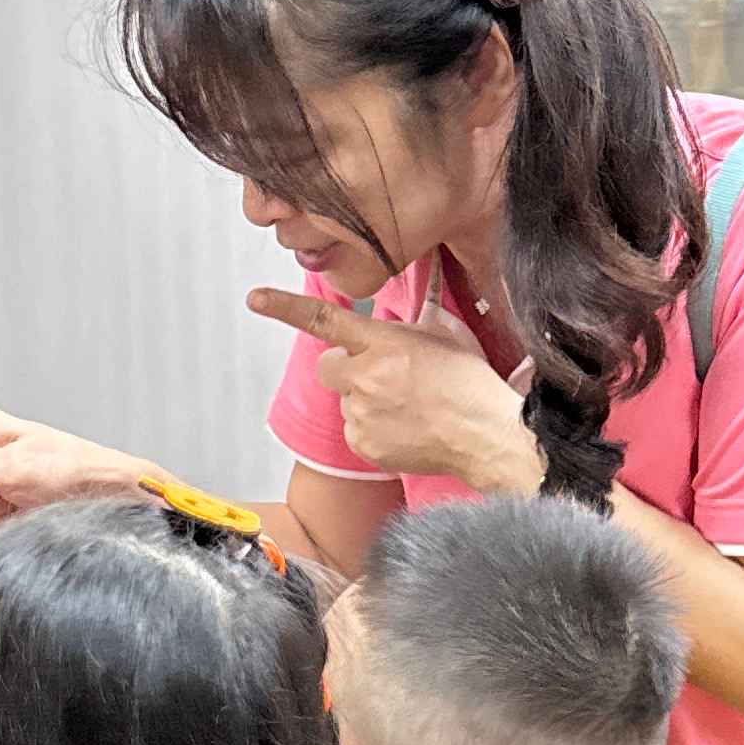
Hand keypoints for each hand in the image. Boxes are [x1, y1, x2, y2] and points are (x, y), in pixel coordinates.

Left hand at [244, 290, 542, 493]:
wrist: (487, 434)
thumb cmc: (470, 383)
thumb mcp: (444, 334)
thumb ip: (407, 326)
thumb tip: (391, 325)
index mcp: (382, 343)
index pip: (323, 320)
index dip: (285, 308)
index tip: (257, 299)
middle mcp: (364, 378)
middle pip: (328, 366)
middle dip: (346, 368)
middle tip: (381, 375)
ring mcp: (360, 414)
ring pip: (345, 400)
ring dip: (365, 399)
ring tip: (408, 406)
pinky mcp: (364, 445)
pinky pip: (355, 431)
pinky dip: (374, 429)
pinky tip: (405, 427)